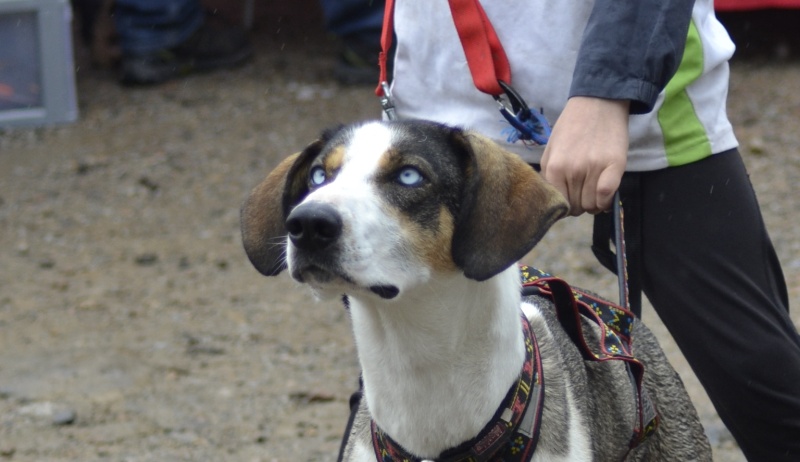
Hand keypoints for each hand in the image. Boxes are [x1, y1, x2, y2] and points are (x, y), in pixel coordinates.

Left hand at [540, 96, 629, 215]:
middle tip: (583, 192)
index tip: (570, 200)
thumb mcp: (551, 150)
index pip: (559, 204)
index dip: (565, 207)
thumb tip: (553, 201)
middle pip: (576, 207)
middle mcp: (572, 170)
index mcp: (554, 168)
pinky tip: (605, 195)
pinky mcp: (614, 165)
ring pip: (592, 205)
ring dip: (594, 203)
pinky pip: (607, 195)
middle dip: (579, 205)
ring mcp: (594, 168)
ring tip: (594, 190)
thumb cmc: (572, 127)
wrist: (598, 103)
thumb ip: (549, 176)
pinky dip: (606, 201)